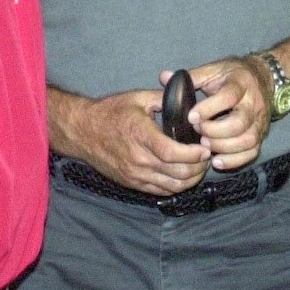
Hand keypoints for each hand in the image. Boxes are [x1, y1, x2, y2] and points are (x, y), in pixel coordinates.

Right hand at [51, 86, 209, 196]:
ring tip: (199, 165)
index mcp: (140, 134)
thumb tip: (186, 100)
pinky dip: (177, 186)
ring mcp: (135, 174)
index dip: (193, 154)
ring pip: (172, 186)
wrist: (83, 131)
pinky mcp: (132, 183)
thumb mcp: (137, 98)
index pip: (172, 152)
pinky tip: (183, 175)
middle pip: (177, 173)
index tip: (205, 147)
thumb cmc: (109, 112)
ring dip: (191, 179)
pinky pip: (161, 191)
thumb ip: (163, 99)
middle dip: (198, 167)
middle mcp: (138, 159)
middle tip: (207, 155)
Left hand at [161, 57, 271, 172]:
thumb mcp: (213, 70)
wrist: (263, 78)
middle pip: (239, 123)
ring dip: (224, 148)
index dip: (209, 108)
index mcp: (240, 83)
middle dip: (216, 131)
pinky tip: (216, 160)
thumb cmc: (232, 75)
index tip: (191, 117)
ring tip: (205, 147)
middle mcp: (253, 103)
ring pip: (248, 140)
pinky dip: (234, 160)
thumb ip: (191, 76)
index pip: (228, 97)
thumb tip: (164, 77)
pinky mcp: (261, 135)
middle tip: (198, 132)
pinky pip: (252, 153)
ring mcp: (259, 121)